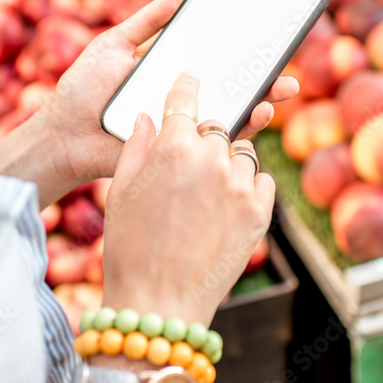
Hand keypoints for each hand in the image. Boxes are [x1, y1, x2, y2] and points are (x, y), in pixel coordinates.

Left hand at [38, 0, 298, 192]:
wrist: (62, 136)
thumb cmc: (83, 90)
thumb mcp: (113, 45)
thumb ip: (146, 21)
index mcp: (170, 72)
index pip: (213, 59)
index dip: (240, 48)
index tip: (267, 33)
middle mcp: (182, 99)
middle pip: (231, 86)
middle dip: (263, 77)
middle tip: (286, 64)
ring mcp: (183, 125)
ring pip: (231, 114)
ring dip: (261, 102)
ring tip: (282, 90)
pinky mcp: (178, 151)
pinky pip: (214, 143)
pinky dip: (239, 131)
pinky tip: (257, 115)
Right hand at [99, 73, 275, 327]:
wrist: (160, 304)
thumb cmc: (130, 249)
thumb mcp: (120, 192)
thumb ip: (136, 147)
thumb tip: (147, 119)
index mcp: (173, 148)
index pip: (186, 100)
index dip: (188, 86)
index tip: (192, 78)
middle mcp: (212, 159)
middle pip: (216, 127)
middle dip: (203, 137)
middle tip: (190, 160)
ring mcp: (241, 185)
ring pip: (242, 152)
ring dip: (228, 161)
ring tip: (206, 191)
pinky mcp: (260, 212)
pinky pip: (262, 179)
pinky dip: (248, 185)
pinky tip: (225, 205)